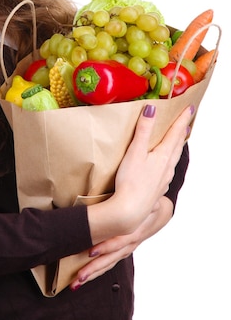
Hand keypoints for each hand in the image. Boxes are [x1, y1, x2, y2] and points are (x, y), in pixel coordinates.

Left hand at [71, 196, 173, 289]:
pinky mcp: (122, 251)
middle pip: (110, 259)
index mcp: (134, 232)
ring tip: (76, 283)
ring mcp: (126, 250)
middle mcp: (129, 245)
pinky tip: (84, 277)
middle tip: (79, 277)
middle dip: (93, 269)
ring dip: (92, 274)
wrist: (159, 214)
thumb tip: (154, 204)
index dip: (105, 247)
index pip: (119, 243)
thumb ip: (150, 205)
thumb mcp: (152, 203)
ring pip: (108, 264)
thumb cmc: (151, 206)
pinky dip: (96, 271)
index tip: (90, 252)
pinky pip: (108, 263)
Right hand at [85, 103, 192, 243]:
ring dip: (177, 146)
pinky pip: (167, 170)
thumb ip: (143, 130)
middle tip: (186, 121)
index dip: (182, 119)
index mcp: (163, 155)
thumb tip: (152, 109)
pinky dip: (169, 161)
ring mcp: (163, 179)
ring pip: (174, 158)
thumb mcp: (135, 151)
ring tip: (178, 140)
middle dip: (182, 131)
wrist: (130, 210)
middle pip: (178, 145)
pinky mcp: (157, 188)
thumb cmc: (131, 182)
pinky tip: (164, 165)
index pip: (175, 133)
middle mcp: (167, 167)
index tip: (190, 108)